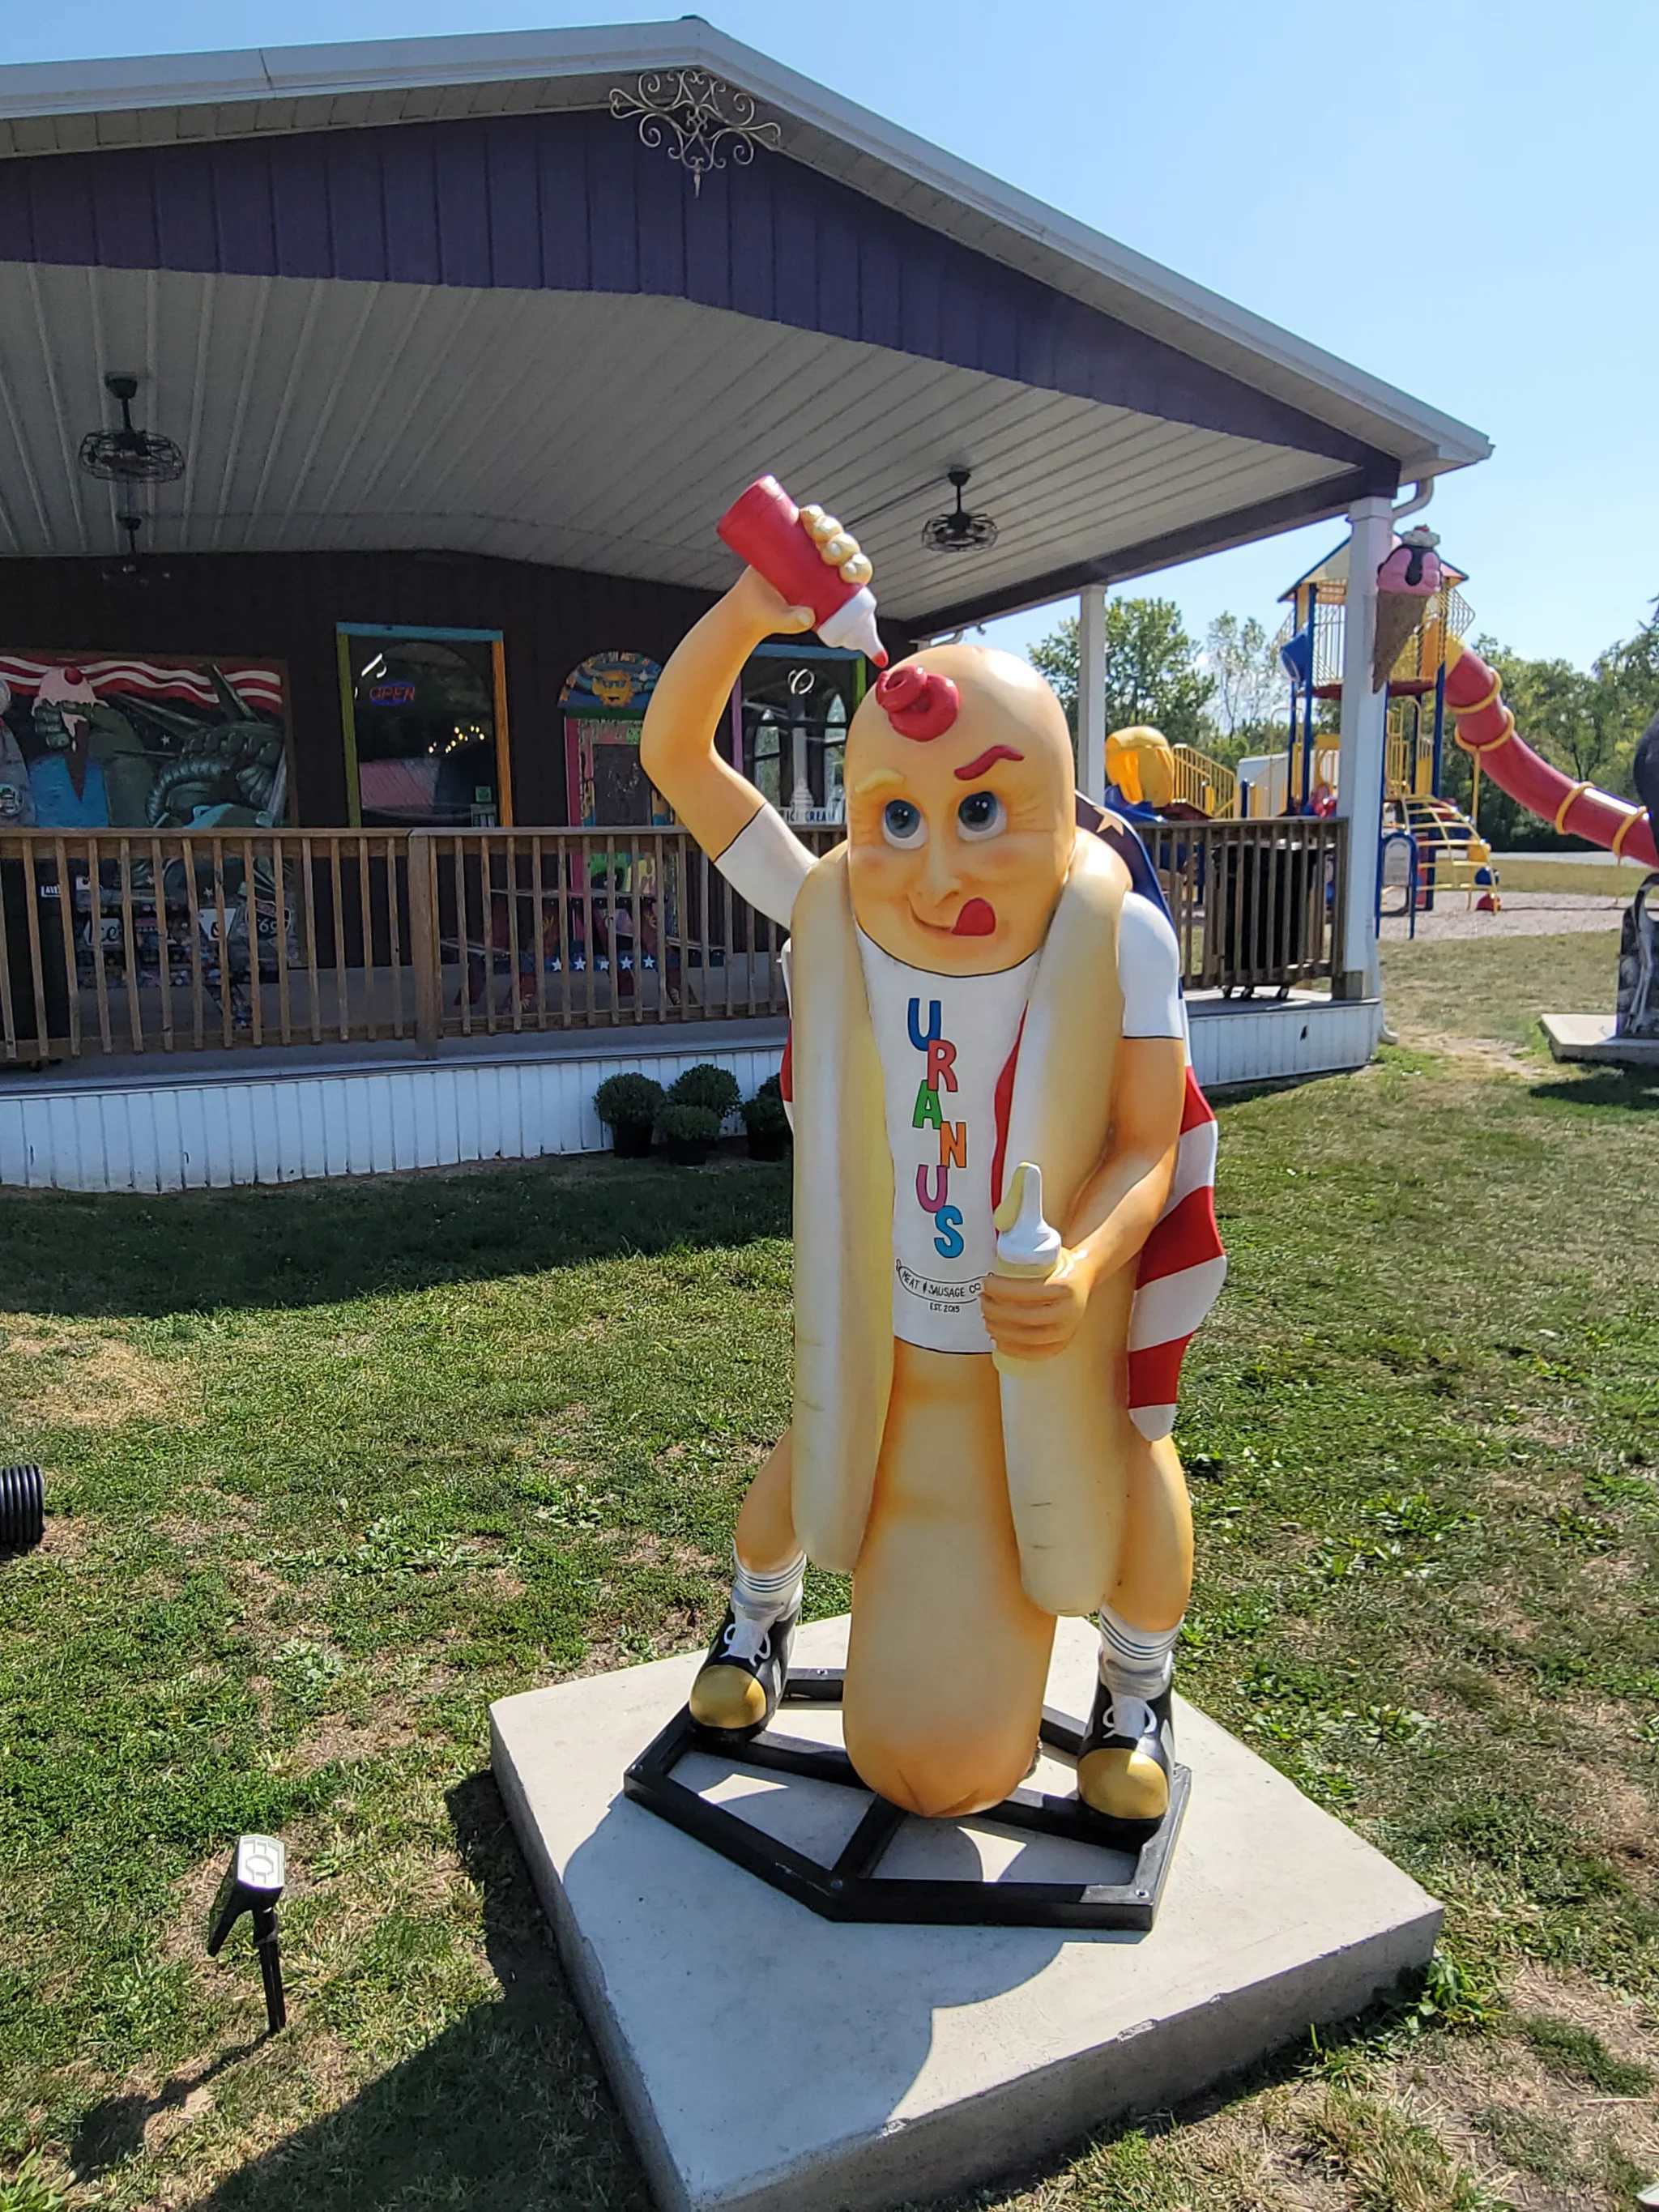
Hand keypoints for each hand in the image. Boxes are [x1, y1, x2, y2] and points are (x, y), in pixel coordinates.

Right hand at [724, 507, 874, 640]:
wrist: (747, 603)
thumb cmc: (772, 615)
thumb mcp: (782, 621)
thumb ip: (793, 622)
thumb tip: (807, 617)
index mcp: (836, 584)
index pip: (856, 571)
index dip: (858, 567)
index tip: (847, 572)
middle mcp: (829, 562)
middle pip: (845, 547)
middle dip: (842, 546)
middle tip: (828, 554)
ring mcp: (812, 546)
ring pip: (830, 530)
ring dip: (829, 527)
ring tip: (817, 533)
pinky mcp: (794, 533)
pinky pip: (810, 518)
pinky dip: (812, 514)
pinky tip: (809, 515)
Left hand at [980, 1249, 1094, 1361]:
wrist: (1085, 1275)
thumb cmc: (1060, 1261)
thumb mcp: (1049, 1248)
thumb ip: (1026, 1242)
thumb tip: (995, 1231)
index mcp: (1065, 1287)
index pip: (1027, 1293)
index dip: (1001, 1291)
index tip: (986, 1284)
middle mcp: (1070, 1311)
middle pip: (1024, 1318)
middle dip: (996, 1311)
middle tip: (982, 1301)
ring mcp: (1068, 1330)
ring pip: (1027, 1338)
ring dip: (1001, 1330)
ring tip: (986, 1319)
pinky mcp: (1064, 1342)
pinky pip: (1037, 1353)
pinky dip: (1015, 1349)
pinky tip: (999, 1341)